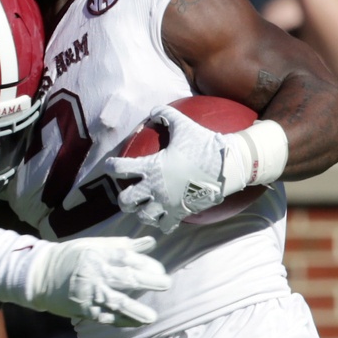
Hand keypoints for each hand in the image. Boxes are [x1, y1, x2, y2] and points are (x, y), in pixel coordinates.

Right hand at [24, 235, 169, 326]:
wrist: (39, 275)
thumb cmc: (71, 257)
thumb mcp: (94, 245)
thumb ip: (123, 245)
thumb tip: (151, 243)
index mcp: (97, 254)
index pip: (127, 258)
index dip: (146, 264)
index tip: (160, 270)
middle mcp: (94, 273)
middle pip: (126, 278)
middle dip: (148, 281)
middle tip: (166, 284)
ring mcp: (88, 292)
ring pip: (116, 302)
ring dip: (136, 310)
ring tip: (151, 317)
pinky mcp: (83, 309)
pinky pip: (105, 317)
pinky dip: (121, 321)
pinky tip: (135, 323)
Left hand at [108, 107, 233, 232]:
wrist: (226, 165)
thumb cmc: (204, 145)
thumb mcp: (183, 125)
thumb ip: (166, 114)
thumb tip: (154, 111)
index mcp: (151, 166)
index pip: (120, 168)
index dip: (111, 166)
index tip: (111, 166)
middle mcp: (155, 187)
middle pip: (125, 200)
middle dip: (123, 198)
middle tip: (129, 193)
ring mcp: (167, 203)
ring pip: (143, 216)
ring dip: (141, 212)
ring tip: (145, 207)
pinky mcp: (180, 212)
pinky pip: (165, 226)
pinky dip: (162, 224)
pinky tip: (163, 218)